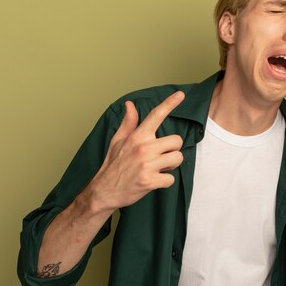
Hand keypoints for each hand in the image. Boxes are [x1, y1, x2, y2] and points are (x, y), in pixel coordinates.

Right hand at [84, 91, 185, 212]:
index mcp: (137, 136)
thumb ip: (128, 123)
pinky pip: (171, 179)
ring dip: (171, 166)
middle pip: (176, 141)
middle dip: (172, 150)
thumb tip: (130, 105)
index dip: (169, 103)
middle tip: (160, 157)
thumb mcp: (118, 141)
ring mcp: (147, 164)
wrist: (104, 191)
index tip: (180, 94)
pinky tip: (154, 181)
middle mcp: (143, 148)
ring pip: (178, 158)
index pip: (156, 115)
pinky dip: (165, 182)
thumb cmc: (113, 165)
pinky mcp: (149, 181)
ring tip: (158, 169)